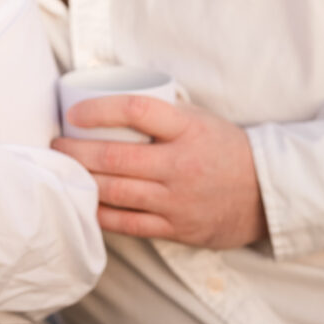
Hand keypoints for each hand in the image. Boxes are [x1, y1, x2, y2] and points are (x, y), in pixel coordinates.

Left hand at [51, 96, 268, 249]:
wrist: (267, 194)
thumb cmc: (223, 148)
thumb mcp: (199, 119)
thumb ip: (161, 111)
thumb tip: (110, 94)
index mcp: (188, 129)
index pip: (136, 111)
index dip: (99, 109)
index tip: (74, 113)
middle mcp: (181, 165)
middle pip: (115, 157)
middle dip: (76, 151)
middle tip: (56, 145)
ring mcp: (178, 200)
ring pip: (116, 191)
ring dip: (82, 181)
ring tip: (63, 170)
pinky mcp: (177, 228)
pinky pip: (129, 223)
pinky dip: (101, 213)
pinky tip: (84, 203)